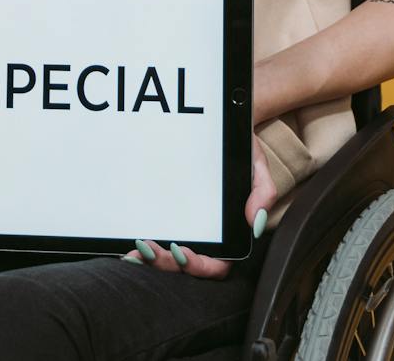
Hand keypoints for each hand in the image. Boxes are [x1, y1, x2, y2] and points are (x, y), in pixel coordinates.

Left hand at [123, 132, 275, 278]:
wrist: (221, 128)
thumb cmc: (240, 152)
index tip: (182, 253)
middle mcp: (207, 237)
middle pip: (186, 266)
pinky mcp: (167, 216)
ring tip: (135, 252)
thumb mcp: (256, 166)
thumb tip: (256, 223)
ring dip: (150, 260)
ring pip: (168, 258)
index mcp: (229, 234)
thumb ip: (263, 193)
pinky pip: (156, 238)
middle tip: (149, 250)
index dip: (199, 266)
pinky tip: (130, 243)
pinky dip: (143, 248)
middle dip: (166, 264)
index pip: (217, 265)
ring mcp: (186, 228)